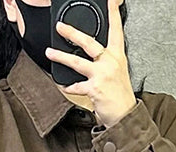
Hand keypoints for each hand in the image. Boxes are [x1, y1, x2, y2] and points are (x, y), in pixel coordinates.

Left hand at [44, 0, 137, 127]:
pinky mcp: (94, 88)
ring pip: (77, 62)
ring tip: (50, 52)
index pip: (115, 29)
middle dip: (72, 33)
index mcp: (117, 55)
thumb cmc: (121, 95)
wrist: (125, 116)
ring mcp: (102, 74)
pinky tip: (64, 86)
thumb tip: (94, 53)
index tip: (111, 1)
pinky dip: (69, 87)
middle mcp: (110, 62)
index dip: (113, 13)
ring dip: (61, 57)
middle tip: (60, 27)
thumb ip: (107, 59)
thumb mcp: (118, 71)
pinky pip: (76, 86)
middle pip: (88, 42)